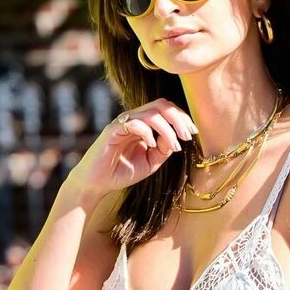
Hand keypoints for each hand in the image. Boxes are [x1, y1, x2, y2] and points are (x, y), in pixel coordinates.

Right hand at [69, 99, 196, 198]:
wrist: (96, 184)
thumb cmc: (121, 172)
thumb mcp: (150, 163)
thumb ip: (163, 150)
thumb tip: (177, 139)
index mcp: (143, 124)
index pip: (165, 109)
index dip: (181, 117)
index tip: (193, 133)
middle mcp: (133, 119)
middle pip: (160, 105)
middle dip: (178, 119)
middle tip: (187, 136)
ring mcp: (122, 123)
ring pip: (150, 113)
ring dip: (167, 128)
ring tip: (174, 145)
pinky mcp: (112, 131)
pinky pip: (133, 123)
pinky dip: (147, 132)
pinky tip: (152, 146)